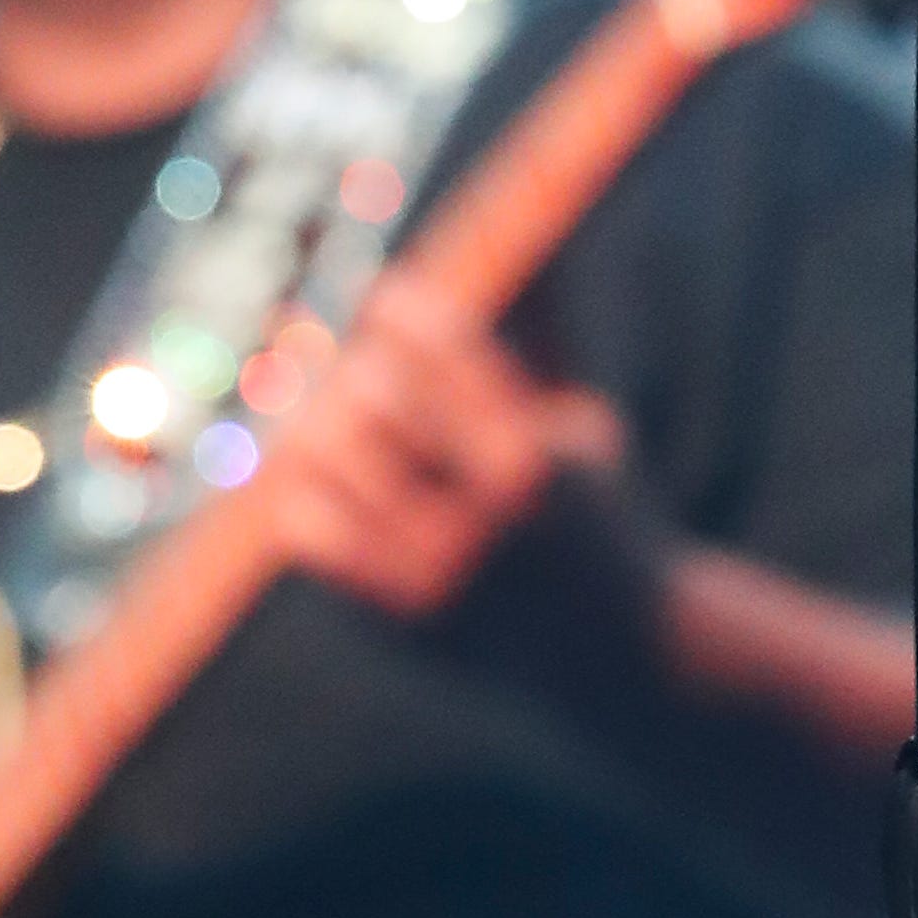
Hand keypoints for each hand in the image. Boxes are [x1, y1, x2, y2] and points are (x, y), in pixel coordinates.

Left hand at [261, 273, 632, 623]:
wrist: (611, 651)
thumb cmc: (588, 510)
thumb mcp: (582, 427)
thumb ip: (531, 355)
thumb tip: (482, 266)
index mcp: (538, 454)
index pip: (448, 352)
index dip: (407, 310)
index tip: (388, 293)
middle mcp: (486, 515)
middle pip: (377, 397)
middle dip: (363, 368)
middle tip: (357, 364)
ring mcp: (438, 571)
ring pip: (329, 460)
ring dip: (320, 423)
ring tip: (322, 416)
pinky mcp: (398, 617)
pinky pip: (312, 532)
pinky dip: (306, 491)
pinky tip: (312, 479)